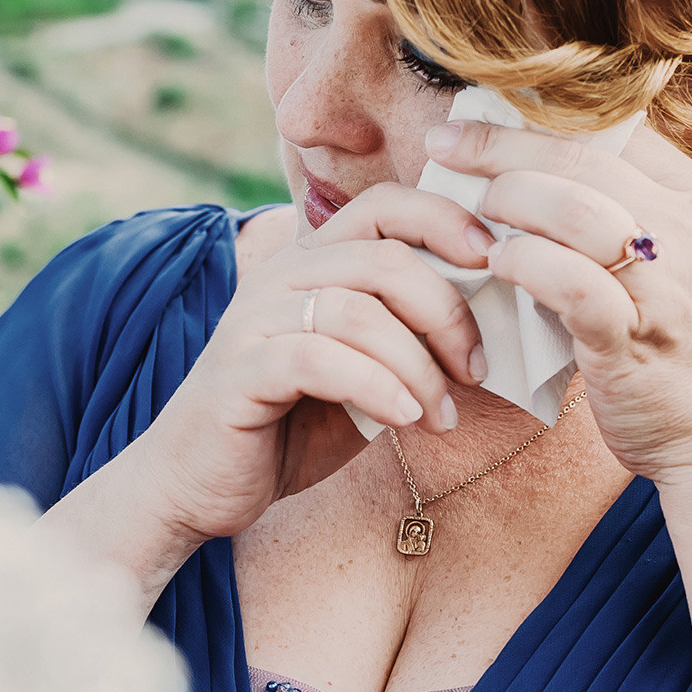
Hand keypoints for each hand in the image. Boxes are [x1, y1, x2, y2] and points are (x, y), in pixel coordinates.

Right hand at [120, 186, 491, 551]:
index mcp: (311, 263)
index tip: (493, 262)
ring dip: (418, 367)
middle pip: (383, 258)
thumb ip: (405, 339)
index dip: (445, 220)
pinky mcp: (238, 371)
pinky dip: (376, 387)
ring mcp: (254, 320)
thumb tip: (490, 324)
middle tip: (474, 371)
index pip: (383, 206)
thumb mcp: (363, 373)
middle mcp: (280, 277)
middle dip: (446, 314)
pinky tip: (403, 419)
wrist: (198, 485)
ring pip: (357, 311)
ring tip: (441, 417)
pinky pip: (319, 359)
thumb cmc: (289, 428)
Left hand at [423, 119, 691, 486]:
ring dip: (509, 199)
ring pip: (575, 207)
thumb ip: (627, 223)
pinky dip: (524, 264)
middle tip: (444, 144)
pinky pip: (569, 282)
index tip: (479, 116)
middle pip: (581, 159)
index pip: (612, 133)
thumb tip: (537, 180)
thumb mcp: (679, 268)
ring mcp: (665, 285)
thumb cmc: (689, 355)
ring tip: (471, 210)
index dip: (538, 118)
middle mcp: (689, 232)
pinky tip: (497, 264)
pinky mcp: (633, 339)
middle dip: (500, 145)